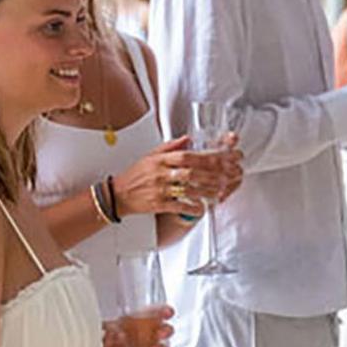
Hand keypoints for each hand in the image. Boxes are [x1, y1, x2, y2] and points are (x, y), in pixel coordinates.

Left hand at [100, 307, 171, 346]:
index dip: (162, 312)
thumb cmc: (99, 334)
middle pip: (162, 330)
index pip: (154, 313)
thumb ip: (110, 329)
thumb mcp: (102, 327)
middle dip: (165, 331)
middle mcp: (144, 332)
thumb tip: (117, 334)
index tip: (168, 312)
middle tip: (161, 333)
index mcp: (135, 319)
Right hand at [112, 137, 235, 216]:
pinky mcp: (158, 204)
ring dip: (207, 190)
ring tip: (220, 191)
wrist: (117, 194)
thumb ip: (170, 147)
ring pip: (188, 188)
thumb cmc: (135, 175)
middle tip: (229, 175)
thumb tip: (188, 139)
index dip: (209, 156)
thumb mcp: (150, 156)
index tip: (225, 158)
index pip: (188, 155)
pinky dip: (191, 206)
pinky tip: (202, 207)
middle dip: (214, 173)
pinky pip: (178, 205)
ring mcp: (160, 189)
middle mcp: (161, 173)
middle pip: (192, 171)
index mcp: (161, 160)